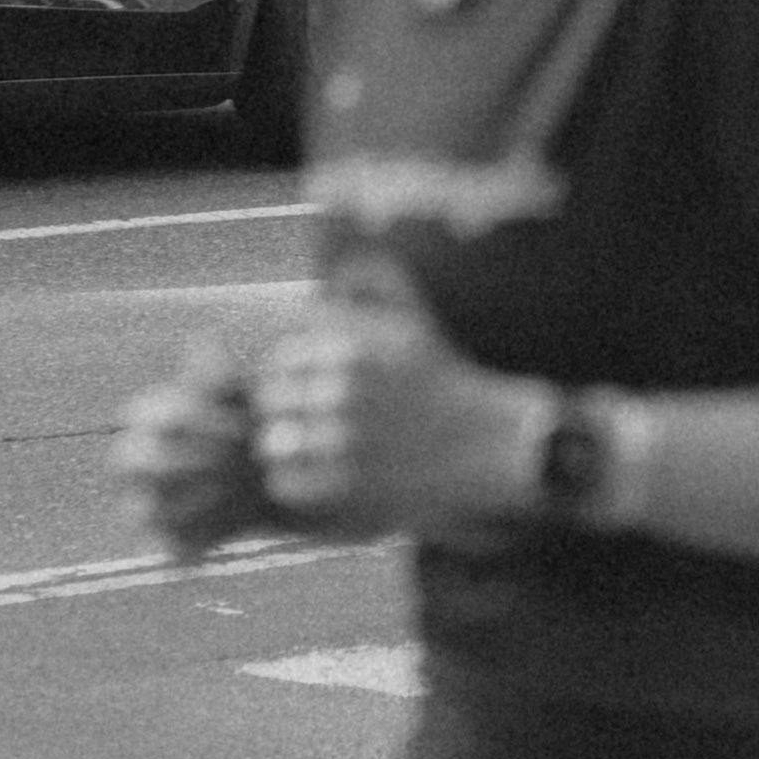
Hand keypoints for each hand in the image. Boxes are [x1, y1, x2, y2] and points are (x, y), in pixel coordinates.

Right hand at [110, 343, 274, 564]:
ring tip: (236, 492)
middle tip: (234, 461)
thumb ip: (220, 373)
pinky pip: (170, 549)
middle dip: (183, 460)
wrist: (271, 473)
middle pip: (129, 460)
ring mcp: (145, 504)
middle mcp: (134, 462)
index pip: (149, 416)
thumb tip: (206, 339)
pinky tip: (235, 524)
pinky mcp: (169, 542)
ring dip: (190, 500)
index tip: (241, 428)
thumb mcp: (240, 395)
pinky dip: (199, 543)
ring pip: (141, 509)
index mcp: (146, 419)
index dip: (194, 421)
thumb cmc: (248, 422)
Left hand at [248, 289, 530, 535]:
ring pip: (271, 443)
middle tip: (304, 422)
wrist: (488, 443)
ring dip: (283, 447)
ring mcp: (344, 441)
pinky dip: (295, 481)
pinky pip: (286, 482)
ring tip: (307, 451)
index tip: (305, 388)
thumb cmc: (444, 381)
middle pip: (270, 400)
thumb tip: (334, 274)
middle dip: (282, 409)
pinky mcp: (348, 485)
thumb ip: (375, 283)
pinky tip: (319, 477)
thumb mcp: (413, 321)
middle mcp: (344, 392)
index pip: (279, 359)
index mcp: (352, 351)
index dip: (286, 374)